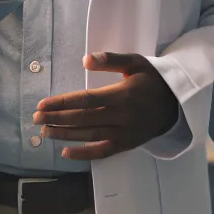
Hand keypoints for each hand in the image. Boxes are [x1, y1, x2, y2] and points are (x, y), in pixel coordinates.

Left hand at [31, 52, 180, 160]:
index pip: (85, 100)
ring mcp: (124, 133)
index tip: (42, 104)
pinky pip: (103, 152)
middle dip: (57, 119)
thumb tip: (86, 59)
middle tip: (36, 118)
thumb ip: (111, 60)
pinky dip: (84, 154)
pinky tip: (65, 153)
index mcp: (122, 95)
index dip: (62, 103)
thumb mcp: (136, 63)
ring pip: (90, 135)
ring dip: (65, 135)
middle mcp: (122, 116)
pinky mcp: (127, 144)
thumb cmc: (152, 80)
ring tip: (45, 132)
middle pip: (83, 119)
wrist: (176, 104)